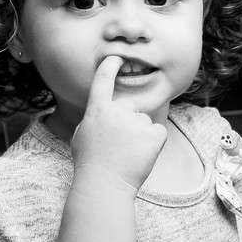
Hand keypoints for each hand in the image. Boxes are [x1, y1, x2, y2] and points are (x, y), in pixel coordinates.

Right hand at [70, 56, 167, 191]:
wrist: (105, 184)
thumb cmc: (91, 163)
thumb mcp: (82, 135)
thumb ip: (95, 118)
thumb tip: (102, 110)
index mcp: (97, 110)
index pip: (103, 81)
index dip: (110, 66)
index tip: (117, 57)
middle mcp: (117, 111)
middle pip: (130, 106)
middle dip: (128, 120)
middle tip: (120, 144)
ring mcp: (137, 122)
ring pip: (144, 121)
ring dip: (140, 134)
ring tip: (128, 153)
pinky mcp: (154, 133)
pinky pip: (158, 132)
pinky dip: (154, 142)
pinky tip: (142, 155)